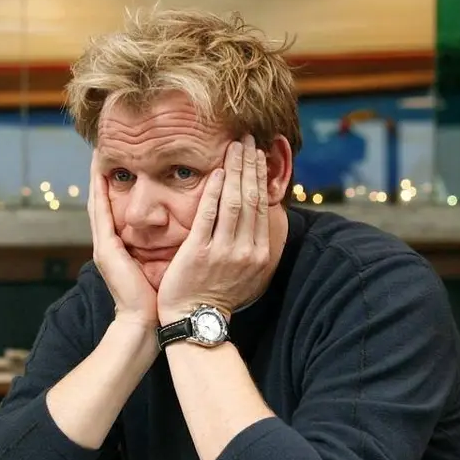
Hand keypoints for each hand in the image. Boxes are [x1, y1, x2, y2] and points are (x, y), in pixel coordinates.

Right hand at [88, 151, 158, 329]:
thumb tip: (185, 226)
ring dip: (96, 177)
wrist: (144, 321)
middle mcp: (109, 241)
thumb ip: (164, 243)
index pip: (116, 206)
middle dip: (100, 174)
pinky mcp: (105, 249)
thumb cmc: (158, 296)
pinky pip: (100, 213)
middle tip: (101, 146)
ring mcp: (104, 244)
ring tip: (96, 152)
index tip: (118, 159)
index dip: (114, 184)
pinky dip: (97, 192)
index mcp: (121, 244)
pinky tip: (98, 173)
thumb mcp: (161, 262)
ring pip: (97, 202)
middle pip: (102, 199)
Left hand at [156, 135, 273, 323]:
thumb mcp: (246, 271)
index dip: (261, 177)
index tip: (258, 154)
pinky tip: (218, 171)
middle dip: (251, 165)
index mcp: (260, 253)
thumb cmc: (217, 294)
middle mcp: (247, 250)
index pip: (263, 206)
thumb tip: (258, 216)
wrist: (195, 320)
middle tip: (247, 139)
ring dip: (236, 170)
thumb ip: (252, 244)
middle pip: (253, 198)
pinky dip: (216, 191)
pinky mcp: (201, 252)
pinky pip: (210, 215)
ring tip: (234, 146)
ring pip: (236, 202)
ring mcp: (224, 251)